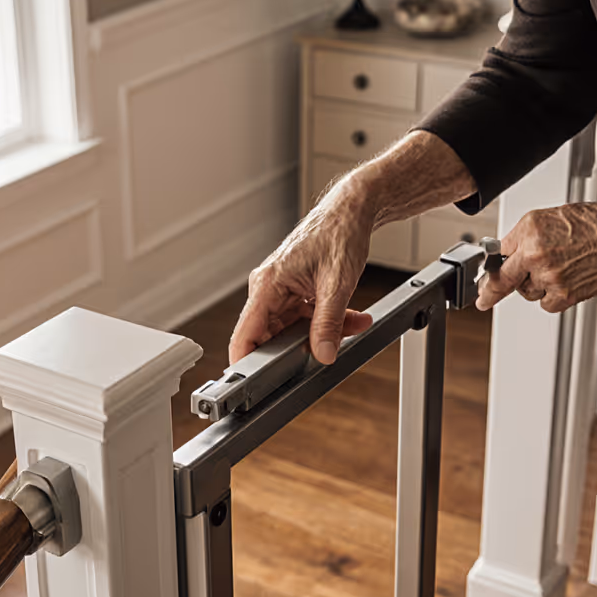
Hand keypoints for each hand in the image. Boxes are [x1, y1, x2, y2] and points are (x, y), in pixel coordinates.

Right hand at [229, 180, 374, 364]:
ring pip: (293, 329)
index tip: (254, 385)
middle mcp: (268, 288)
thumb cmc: (339, 232)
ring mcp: (280, 291)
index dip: (245, 364)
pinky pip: (306, 318)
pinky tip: (350, 317)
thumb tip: (322, 354)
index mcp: (267, 284)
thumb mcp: (337, 284)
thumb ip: (328, 323)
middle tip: (329, 346)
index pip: (244, 334)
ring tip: (351, 322)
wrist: (351, 211)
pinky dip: (328, 321)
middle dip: (303, 346)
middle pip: (271, 336)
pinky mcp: (294, 292)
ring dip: (322, 331)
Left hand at [476, 195, 596, 312]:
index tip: (478, 286)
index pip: (496, 255)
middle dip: (499, 288)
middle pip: (504, 280)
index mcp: (530, 230)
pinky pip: (546, 304)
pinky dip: (554, 298)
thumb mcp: (553, 218)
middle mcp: (536, 252)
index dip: (488, 271)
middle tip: (497, 294)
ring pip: (527, 292)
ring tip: (562, 268)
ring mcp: (549, 275)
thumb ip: (525, 237)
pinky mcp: (564, 294)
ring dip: (537, 286)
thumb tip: (506, 253)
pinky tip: (569, 281)